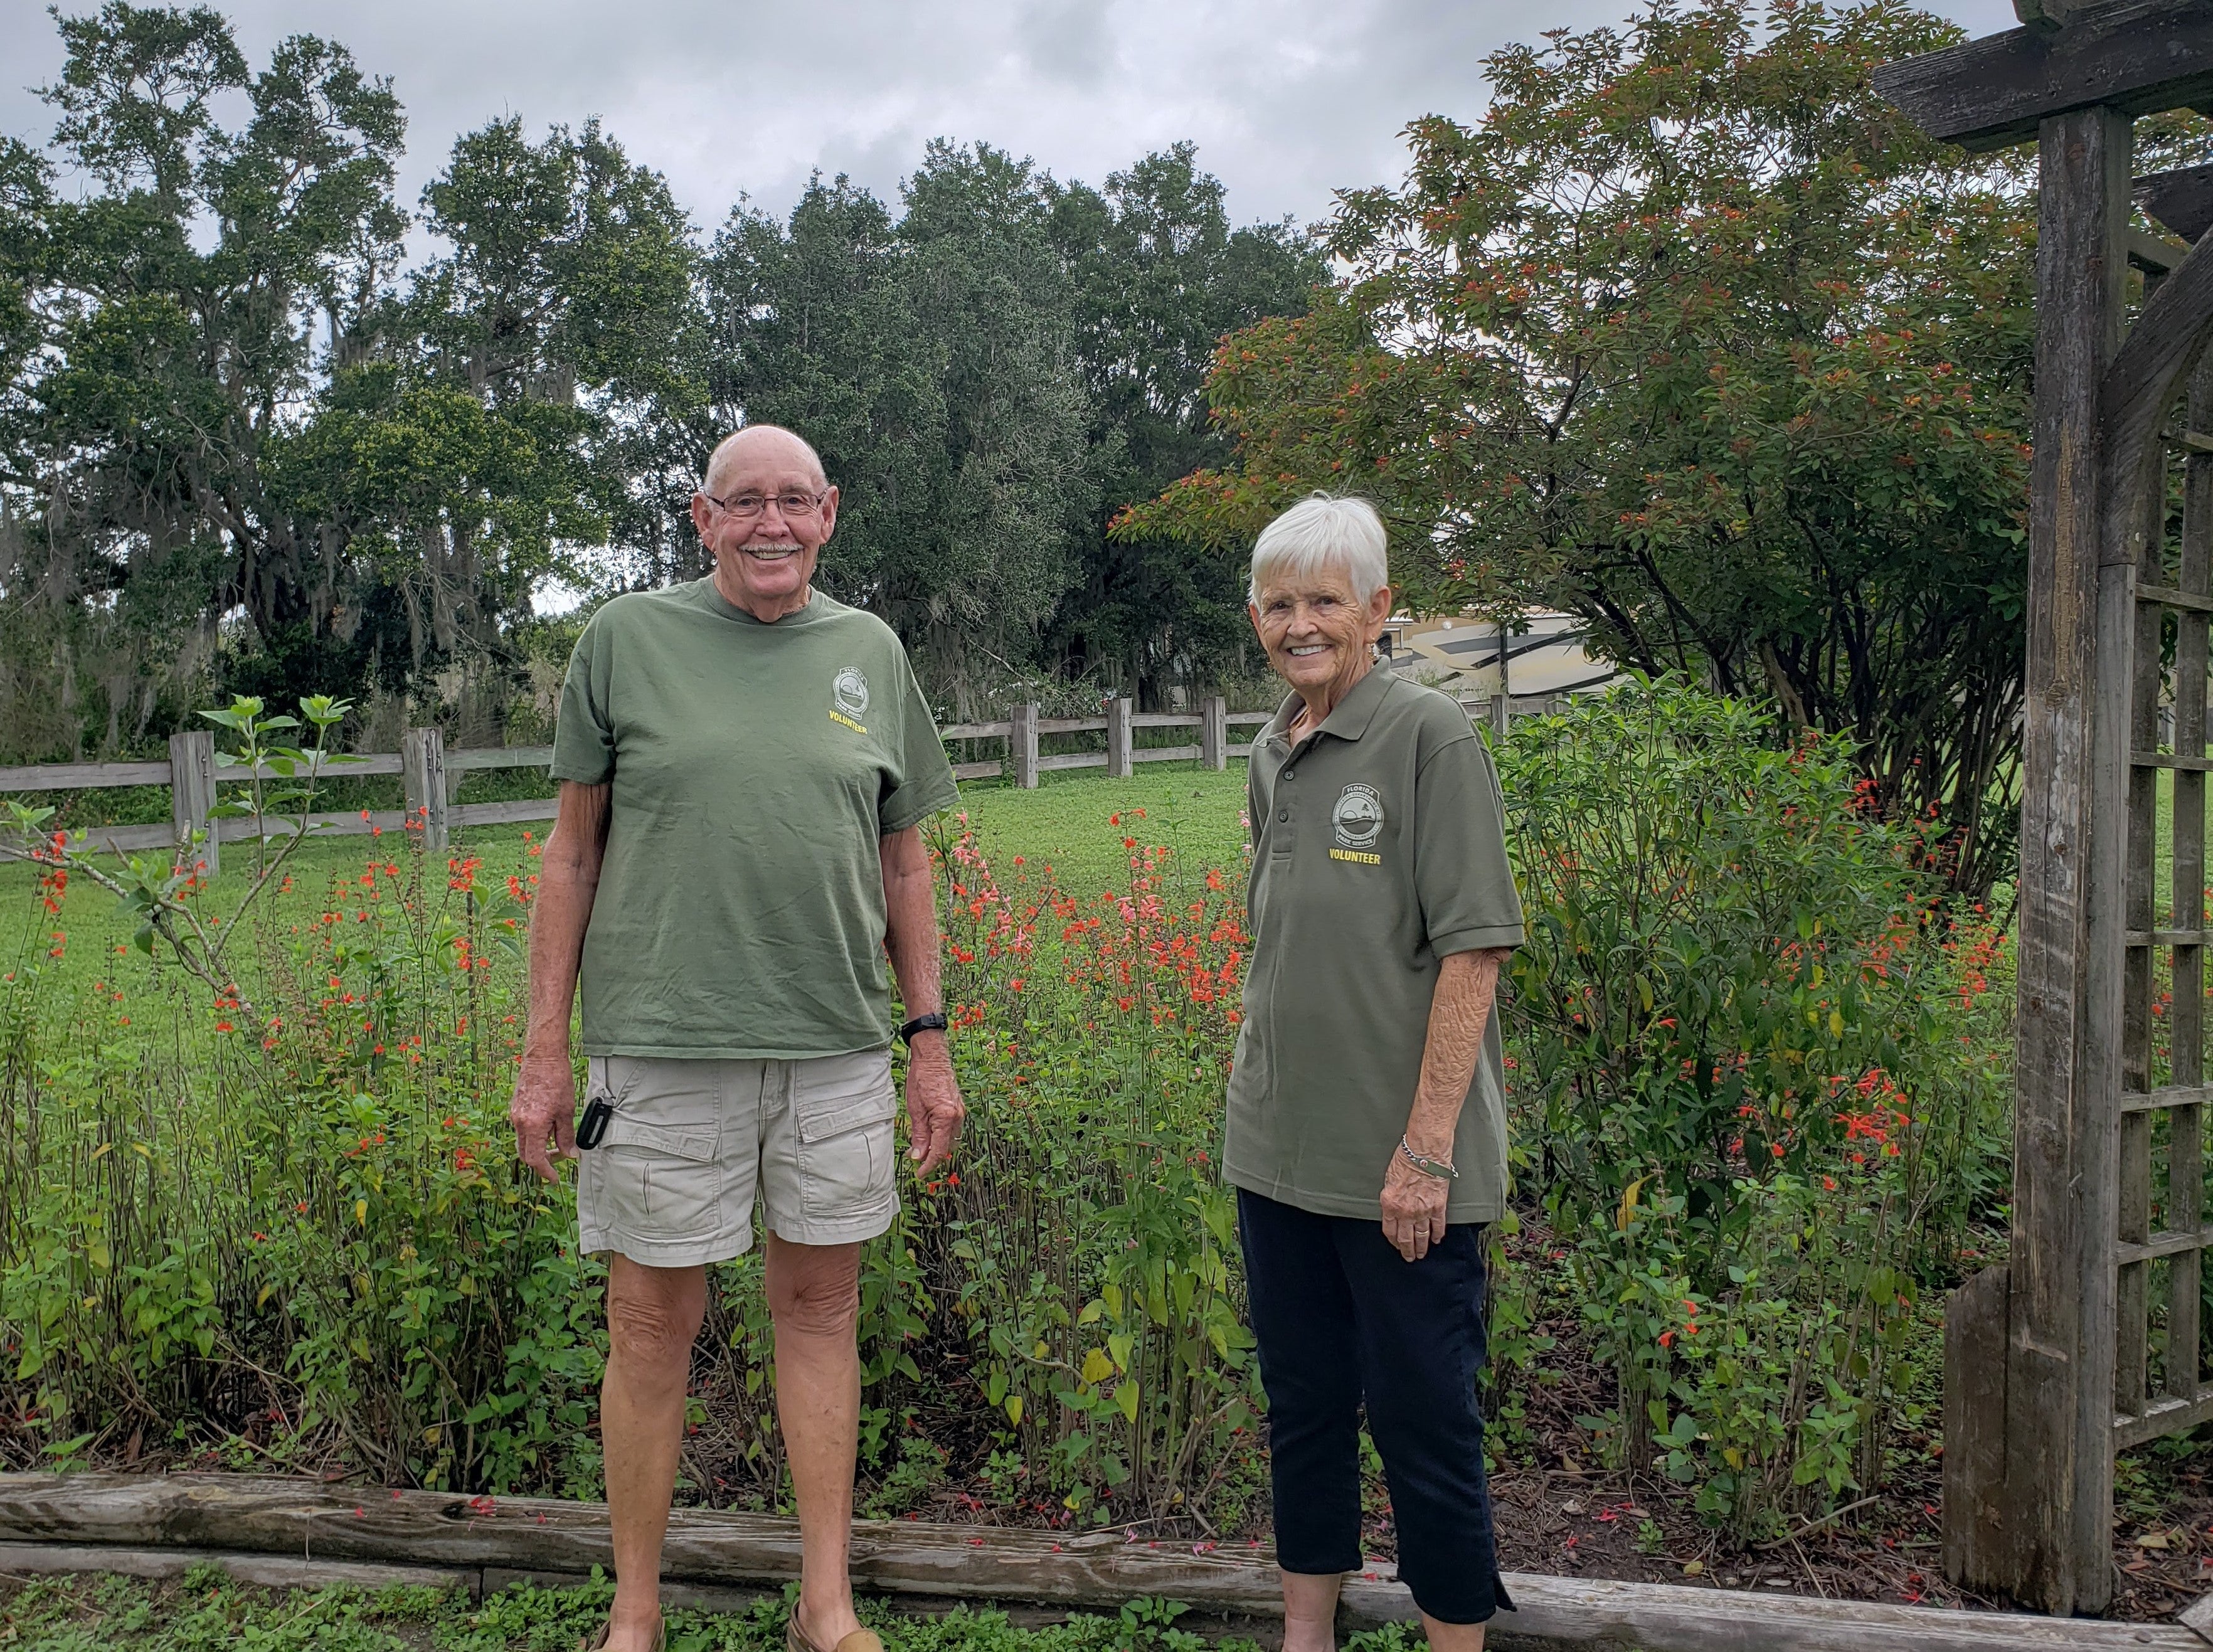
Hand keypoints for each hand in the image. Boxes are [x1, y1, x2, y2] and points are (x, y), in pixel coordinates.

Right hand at [510, 1050, 578, 1182]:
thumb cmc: (557, 1079)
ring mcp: (515, 1115)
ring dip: (538, 1147)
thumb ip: (567, 1136)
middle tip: (558, 1158)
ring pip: (523, 1142)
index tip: (554, 1177)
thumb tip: (570, 1155)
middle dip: (541, 1161)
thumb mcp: (567, 1111)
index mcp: (533, 1125)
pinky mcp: (515, 1108)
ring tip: (556, 1138)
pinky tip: (548, 1126)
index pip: (536, 1159)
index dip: (546, 1171)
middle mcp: (519, 1122)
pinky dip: (534, 1135)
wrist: (543, 1057)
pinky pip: (522, 1129)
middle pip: (526, 1154)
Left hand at [903, 1035, 963, 1174]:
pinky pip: (952, 1129)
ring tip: (919, 1148)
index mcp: (946, 1118)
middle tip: (915, 1159)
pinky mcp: (958, 1108)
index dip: (929, 1166)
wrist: (933, 1058)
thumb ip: (919, 1135)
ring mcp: (960, 1112)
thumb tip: (919, 1156)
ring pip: (950, 1140)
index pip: (939, 1151)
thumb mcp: (915, 1109)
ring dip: (936, 1147)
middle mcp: (957, 1117)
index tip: (919, 1174)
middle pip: (947, 1148)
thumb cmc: (922, 1079)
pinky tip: (929, 1134)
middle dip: (932, 1157)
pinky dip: (941, 1136)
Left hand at [1380, 1146, 1449, 1261]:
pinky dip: (1438, 1234)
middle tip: (1409, 1258)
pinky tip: (1437, 1240)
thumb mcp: (1388, 1180)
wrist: (1424, 1152)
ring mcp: (1423, 1211)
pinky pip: (1438, 1225)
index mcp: (1390, 1205)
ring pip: (1422, 1236)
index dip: (1393, 1241)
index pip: (1390, 1231)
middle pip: (1406, 1238)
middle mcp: (1406, 1211)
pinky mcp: (1438, 1206)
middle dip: (1407, 1250)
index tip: (1396, 1246)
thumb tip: (1393, 1209)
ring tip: (1421, 1254)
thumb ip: (1391, 1199)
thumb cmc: (1405, 1160)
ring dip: (1421, 1247)